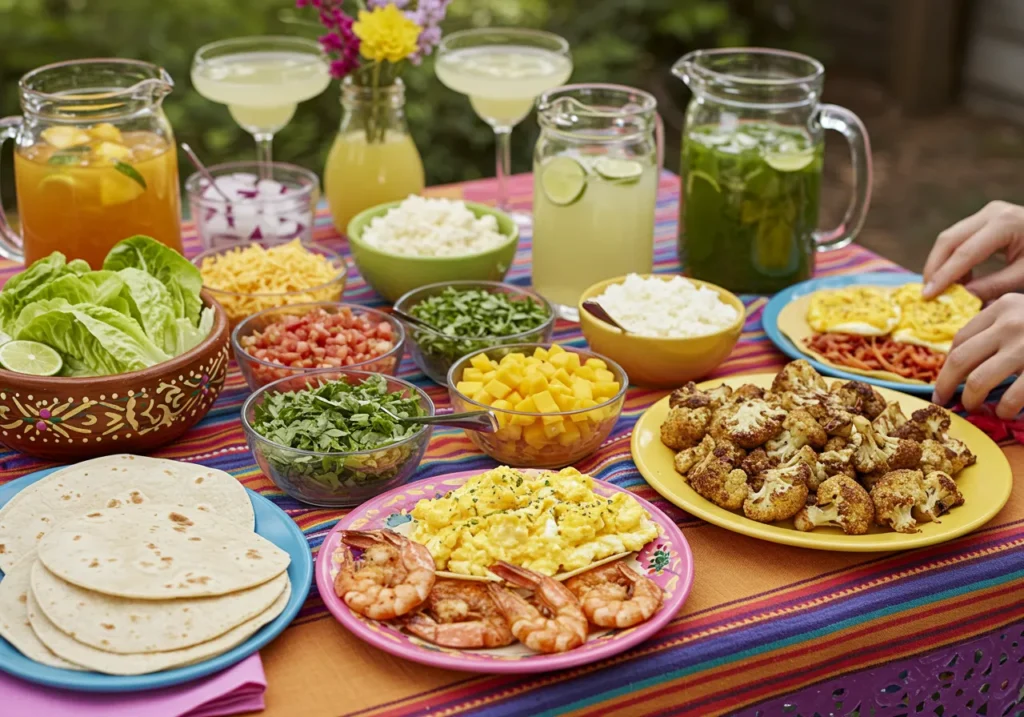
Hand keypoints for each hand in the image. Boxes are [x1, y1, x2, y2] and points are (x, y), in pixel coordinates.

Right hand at [922, 200, 1023, 299]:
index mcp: (1005, 224)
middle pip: (949, 240)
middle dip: (935, 268)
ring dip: (941, 264)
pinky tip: (958, 279)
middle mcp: (992, 212)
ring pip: (950, 238)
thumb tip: (960, 297)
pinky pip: (959, 238)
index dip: (944, 276)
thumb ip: (992, 286)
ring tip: (942, 289)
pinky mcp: (986, 217)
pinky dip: (953, 259)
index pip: (965, 253)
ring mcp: (987, 212)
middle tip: (927, 293)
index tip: (927, 296)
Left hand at [933, 294, 1023, 417]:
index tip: (944, 380)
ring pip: (978, 380)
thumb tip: (963, 358)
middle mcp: (1011, 324)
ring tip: (974, 407)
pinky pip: (1012, 397)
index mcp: (1004, 307)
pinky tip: (1004, 413)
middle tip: (942, 401)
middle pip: (960, 359)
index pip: (961, 338)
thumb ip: (1000, 326)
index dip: (948, 363)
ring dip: (971, 400)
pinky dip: (1004, 409)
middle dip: (945, 385)